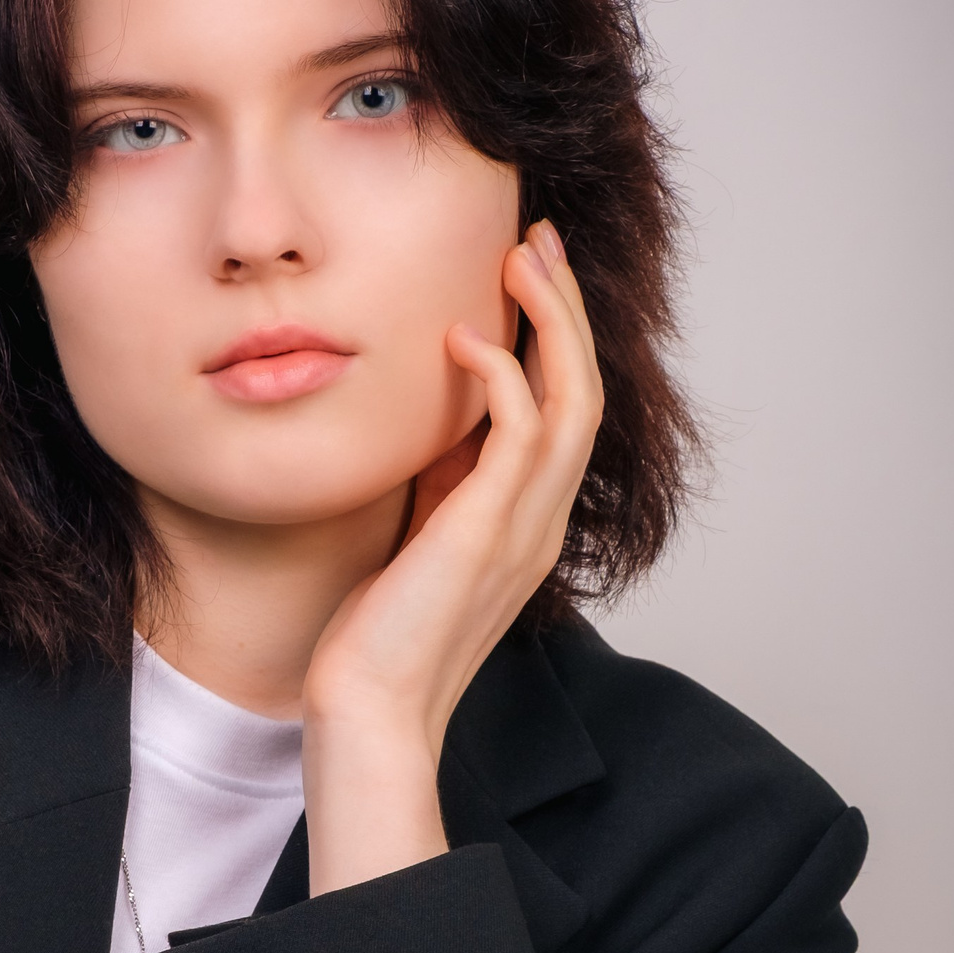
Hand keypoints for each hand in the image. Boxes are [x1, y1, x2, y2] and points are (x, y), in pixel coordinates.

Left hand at [302, 219, 601, 893]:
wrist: (369, 711)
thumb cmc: (380, 636)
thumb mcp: (418, 534)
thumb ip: (441, 480)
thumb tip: (438, 416)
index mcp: (528, 520)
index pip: (564, 410)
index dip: (554, 337)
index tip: (527, 275)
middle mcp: (540, 520)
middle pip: (583, 390)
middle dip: (564, 309)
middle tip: (537, 241)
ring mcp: (522, 527)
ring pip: (570, 401)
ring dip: (549, 323)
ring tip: (519, 260)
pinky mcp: (485, 533)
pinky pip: (518, 436)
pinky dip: (499, 377)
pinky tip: (463, 336)